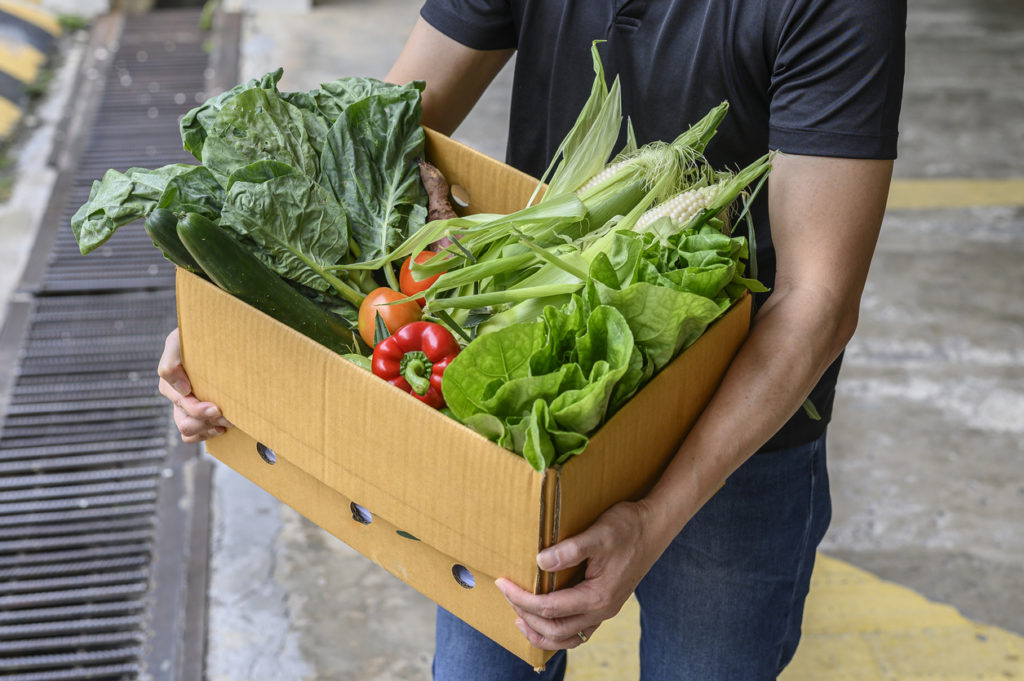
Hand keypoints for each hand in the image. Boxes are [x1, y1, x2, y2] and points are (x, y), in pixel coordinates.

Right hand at [157, 328, 230, 442]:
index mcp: (170, 378)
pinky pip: (191, 436)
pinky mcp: (195, 415)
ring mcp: (184, 407)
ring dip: (208, 429)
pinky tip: (221, 428)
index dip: (198, 409)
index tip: (217, 408)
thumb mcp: (180, 340)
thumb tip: (183, 389)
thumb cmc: (199, 337)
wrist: (218, 338)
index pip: (180, 401)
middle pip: (184, 422)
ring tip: (228, 422)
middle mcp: (175, 395)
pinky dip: (205, 436)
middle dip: (207, 421)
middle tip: (229, 417)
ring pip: (187, 431)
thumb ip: (172, 361)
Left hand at [495, 500, 659, 649]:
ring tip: (519, 619)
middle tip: (506, 595)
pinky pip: (578, 631)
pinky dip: (557, 632)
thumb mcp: (599, 533)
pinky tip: (545, 620)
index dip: (521, 598)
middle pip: (556, 630)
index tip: (503, 583)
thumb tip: (541, 561)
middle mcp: (602, 610)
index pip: (549, 608)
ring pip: (568, 638)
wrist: (654, 527)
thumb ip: (571, 549)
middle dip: (526, 615)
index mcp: (598, 596)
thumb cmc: (627, 528)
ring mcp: (605, 611)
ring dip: (541, 633)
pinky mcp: (605, 605)